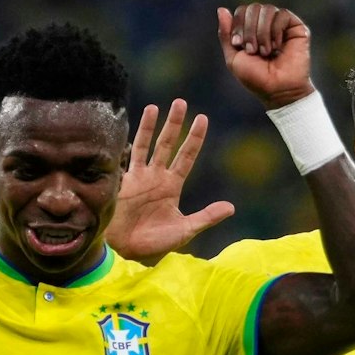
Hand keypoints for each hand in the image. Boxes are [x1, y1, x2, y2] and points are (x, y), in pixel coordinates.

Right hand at [107, 100, 234, 261]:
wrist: (128, 252)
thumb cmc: (156, 243)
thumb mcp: (186, 229)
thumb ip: (207, 217)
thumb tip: (232, 208)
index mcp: (172, 186)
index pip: (186, 156)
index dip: (194, 138)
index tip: (202, 118)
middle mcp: (156, 177)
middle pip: (167, 144)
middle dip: (175, 124)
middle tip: (181, 102)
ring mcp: (138, 177)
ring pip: (146, 145)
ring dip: (151, 126)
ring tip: (156, 107)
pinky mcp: (122, 182)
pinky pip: (125, 158)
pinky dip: (126, 142)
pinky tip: (126, 125)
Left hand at [217, 3, 313, 107]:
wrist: (279, 90)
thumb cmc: (257, 78)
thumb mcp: (233, 57)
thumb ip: (225, 34)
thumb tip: (221, 9)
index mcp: (252, 29)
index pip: (242, 11)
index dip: (238, 24)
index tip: (238, 45)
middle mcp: (267, 24)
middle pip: (253, 8)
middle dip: (249, 29)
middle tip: (253, 51)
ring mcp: (282, 25)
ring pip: (267, 10)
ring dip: (262, 32)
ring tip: (266, 51)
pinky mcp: (297, 28)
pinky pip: (282, 15)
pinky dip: (276, 31)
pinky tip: (278, 47)